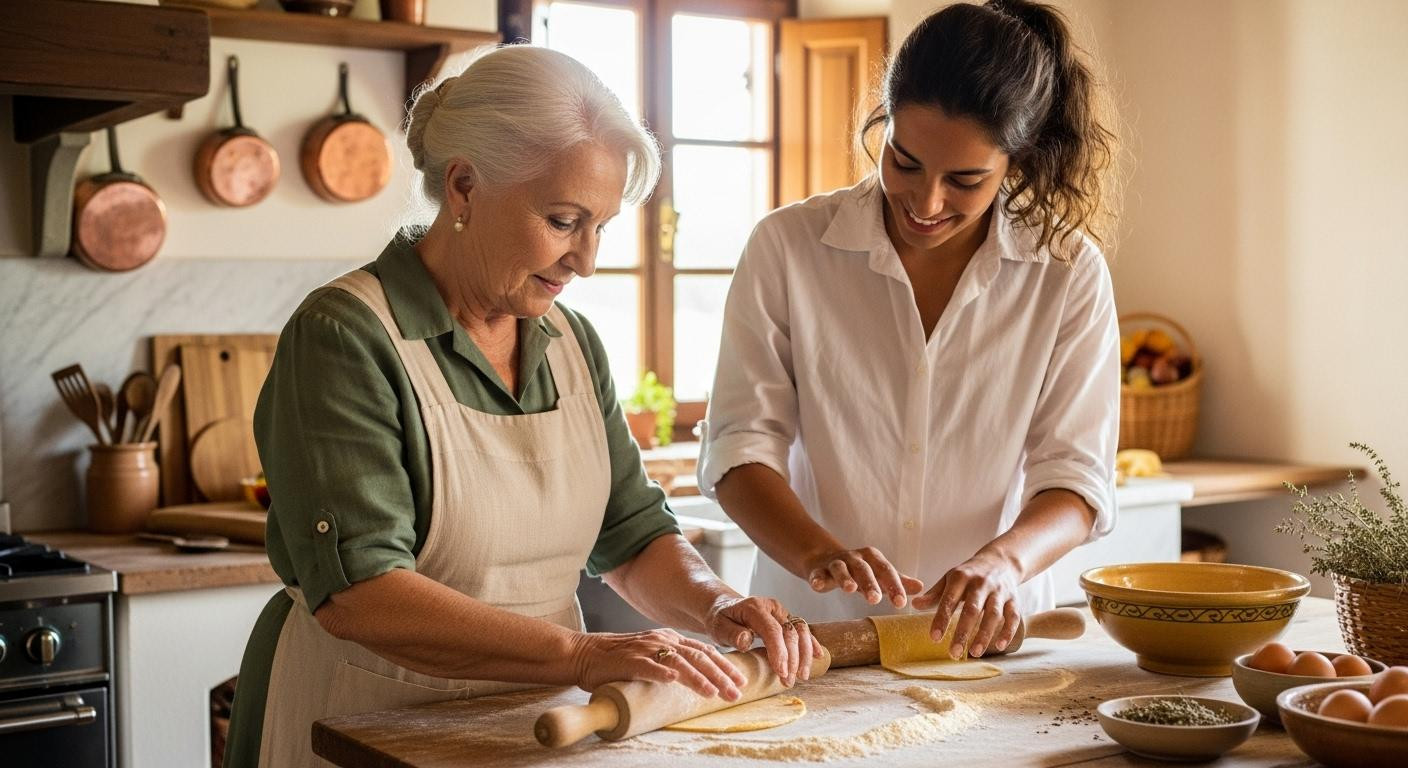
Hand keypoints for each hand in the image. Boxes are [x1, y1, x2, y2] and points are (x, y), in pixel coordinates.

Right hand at [570, 629, 746, 700]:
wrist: (585, 654)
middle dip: (720, 675)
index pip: (704, 651)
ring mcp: (645, 649)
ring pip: (678, 661)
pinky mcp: (628, 660)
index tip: (741, 681)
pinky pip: (647, 666)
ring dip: (698, 678)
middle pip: (698, 656)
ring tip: (713, 692)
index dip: (724, 665)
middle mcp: (661, 640)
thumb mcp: (653, 656)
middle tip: (736, 692)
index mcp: (669, 639)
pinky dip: (661, 673)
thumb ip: (673, 662)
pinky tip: (673, 681)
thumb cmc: (620, 660)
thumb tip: (700, 677)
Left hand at [705, 596, 823, 685]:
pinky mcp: (786, 618)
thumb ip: (732, 634)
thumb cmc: (720, 619)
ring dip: (804, 654)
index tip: (782, 672)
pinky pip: (802, 630)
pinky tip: (818, 656)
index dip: (780, 652)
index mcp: (755, 607)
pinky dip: (810, 643)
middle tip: (789, 681)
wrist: (723, 607)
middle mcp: (772, 607)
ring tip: (802, 676)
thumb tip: (746, 641)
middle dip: (792, 659)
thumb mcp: (718, 627)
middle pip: (790, 632)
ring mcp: (781, 612)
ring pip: (801, 631)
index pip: (772, 630)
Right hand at [804, 546, 923, 607]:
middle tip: (876, 599)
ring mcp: (836, 563)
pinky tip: (817, 586)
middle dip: (869, 583)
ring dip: (845, 578)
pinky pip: (818, 573)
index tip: (901, 603)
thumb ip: (898, 581)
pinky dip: (817, 578)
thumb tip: (921, 588)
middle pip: (864, 569)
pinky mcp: (819, 570)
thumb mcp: (878, 574)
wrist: (825, 559)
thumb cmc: (858, 571)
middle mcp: (855, 558)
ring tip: (849, 590)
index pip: (886, 571)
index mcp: (873, 559)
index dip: (894, 586)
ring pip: (841, 569)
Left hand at [912, 550, 1021, 657]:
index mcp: (961, 578)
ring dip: (984, 634)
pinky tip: (1000, 646)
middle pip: (972, 610)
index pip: (949, 600)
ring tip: (974, 653)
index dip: (942, 619)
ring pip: (993, 614)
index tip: (934, 638)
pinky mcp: (1014, 599)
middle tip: (954, 653)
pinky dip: (1008, 631)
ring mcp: (999, 591)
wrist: (999, 561)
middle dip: (962, 632)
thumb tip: (914, 605)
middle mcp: (981, 584)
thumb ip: (934, 594)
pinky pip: (1013, 616)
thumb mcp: (949, 579)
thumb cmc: (969, 575)